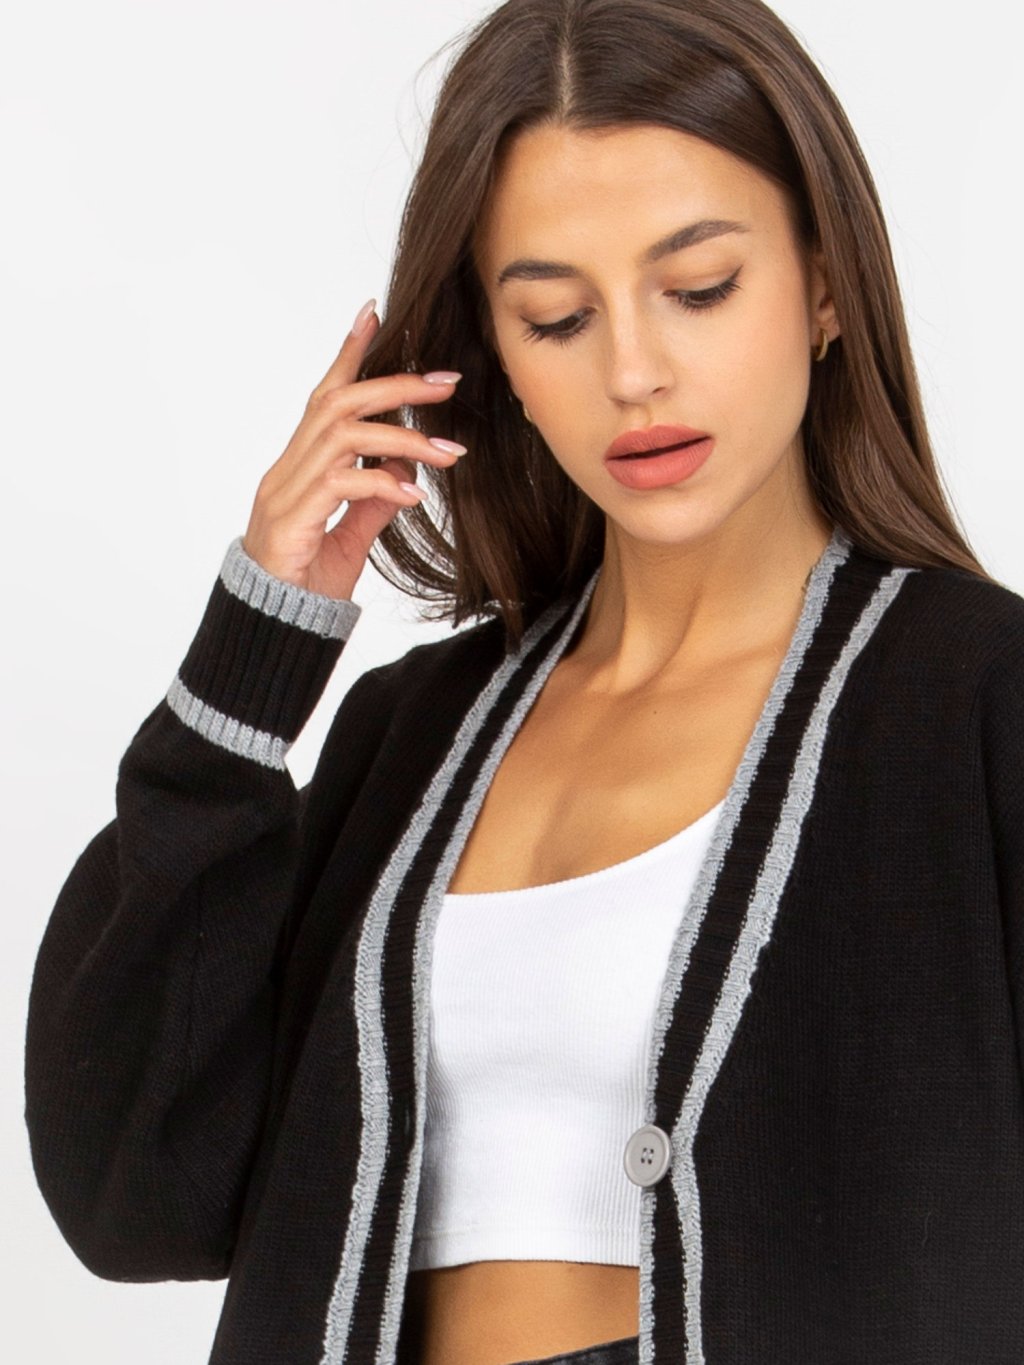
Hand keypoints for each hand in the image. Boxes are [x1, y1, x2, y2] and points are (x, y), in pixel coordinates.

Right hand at [242, 298, 465, 599]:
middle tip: (446, 383)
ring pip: (343, 435)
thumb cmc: (304, 582)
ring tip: (449, 452)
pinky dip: (381, 482)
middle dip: (395, 385)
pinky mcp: (293, 520)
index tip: (375, 314)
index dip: (349, 353)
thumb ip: (373, 504)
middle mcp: (289, 468)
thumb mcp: (350, 538)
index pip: (325, 394)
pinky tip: (413, 494)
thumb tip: (404, 476)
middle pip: (338, 402)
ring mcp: (287, 491)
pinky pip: (341, 484)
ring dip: (402, 437)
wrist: (271, 627)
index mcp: (301, 466)